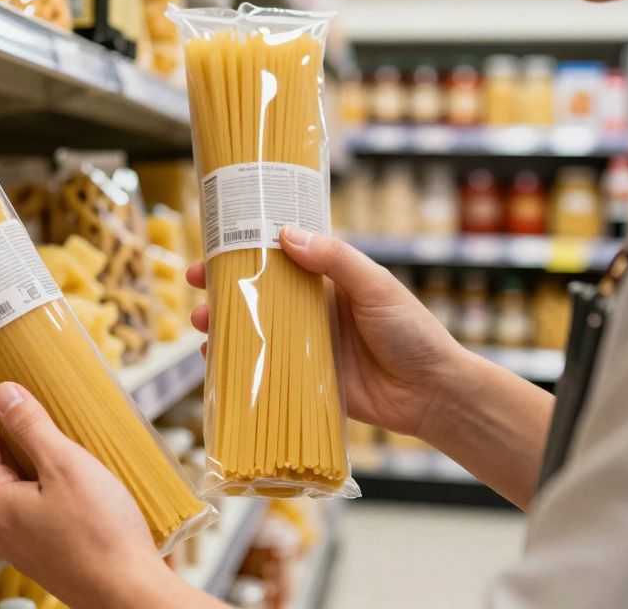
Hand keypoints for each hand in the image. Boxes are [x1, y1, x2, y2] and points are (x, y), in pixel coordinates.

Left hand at [0, 383, 216, 608]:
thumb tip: (2, 392)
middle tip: (24, 392)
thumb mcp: (65, 466)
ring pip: (14, 482)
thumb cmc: (101, 534)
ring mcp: (21, 540)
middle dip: (4, 426)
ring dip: (27, 451)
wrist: (130, 593)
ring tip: (52, 424)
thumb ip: (31, 426)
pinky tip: (69, 467)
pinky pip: (33, 502)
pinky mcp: (44, 549)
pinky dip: (43, 476)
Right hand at [188, 226, 470, 437]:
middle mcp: (310, 310)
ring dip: (223, 325)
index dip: (243, 250)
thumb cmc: (412, 332)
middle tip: (194, 285)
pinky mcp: (303, 381)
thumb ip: (334, 259)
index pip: (277, 258)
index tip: (213, 245)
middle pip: (255, 293)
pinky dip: (236, 364)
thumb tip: (285, 233)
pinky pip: (262, 370)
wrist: (433, 393)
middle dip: (220, 289)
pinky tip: (215, 362)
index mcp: (327, 281)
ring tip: (201, 325)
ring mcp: (304, 346)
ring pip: (253, 330)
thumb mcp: (376, 287)